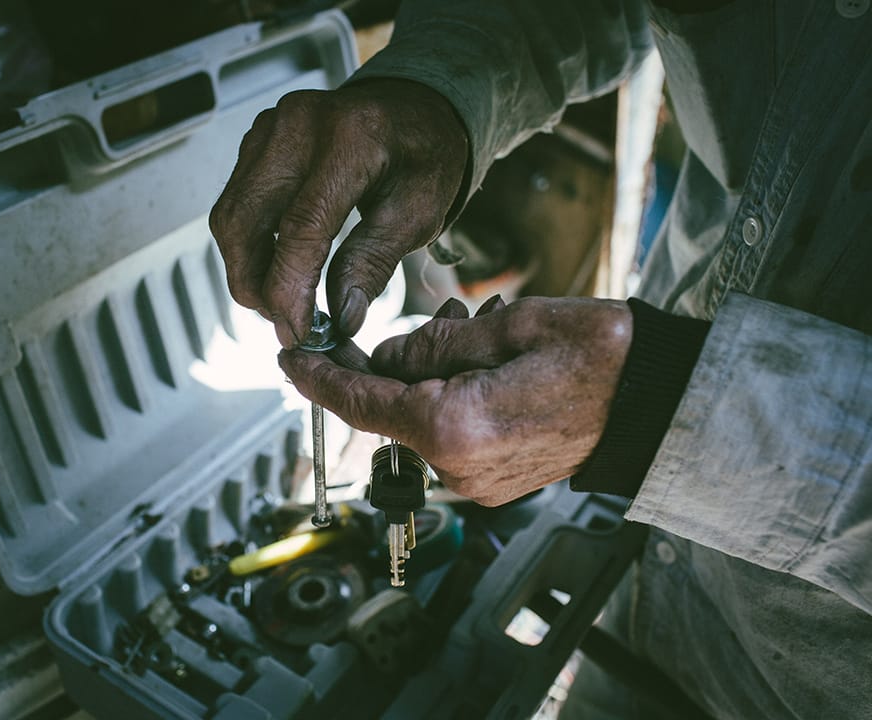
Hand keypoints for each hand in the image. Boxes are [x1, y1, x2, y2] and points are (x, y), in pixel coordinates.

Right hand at [209, 79, 467, 347]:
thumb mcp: (417, 214)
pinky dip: (248, 243)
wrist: (414, 110)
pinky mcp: (257, 139)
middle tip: (284, 322)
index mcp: (352, 139)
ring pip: (230, 215)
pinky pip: (235, 202)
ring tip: (280, 298)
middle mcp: (300, 125)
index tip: (296, 330)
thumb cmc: (423, 156)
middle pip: (246, 221)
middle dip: (255, 286)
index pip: (302, 225)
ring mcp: (271, 128)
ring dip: (246, 268)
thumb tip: (340, 316)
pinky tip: (276, 265)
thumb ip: (372, 263)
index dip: (290, 288)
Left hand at [278, 296, 631, 505]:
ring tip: (483, 334)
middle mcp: (457, 468)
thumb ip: (433, 344)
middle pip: (392, 409)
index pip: (362, 402)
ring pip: (422, 420)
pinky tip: (489, 367)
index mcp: (454, 428)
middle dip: (401, 360)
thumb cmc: (598, 358)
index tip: (291, 358)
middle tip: (449, 319)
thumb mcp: (509, 326)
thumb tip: (387, 355)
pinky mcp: (493, 483)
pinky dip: (454, 399)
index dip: (320, 378)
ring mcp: (476, 483)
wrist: (657, 402)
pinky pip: (450, 437)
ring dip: (435, 376)